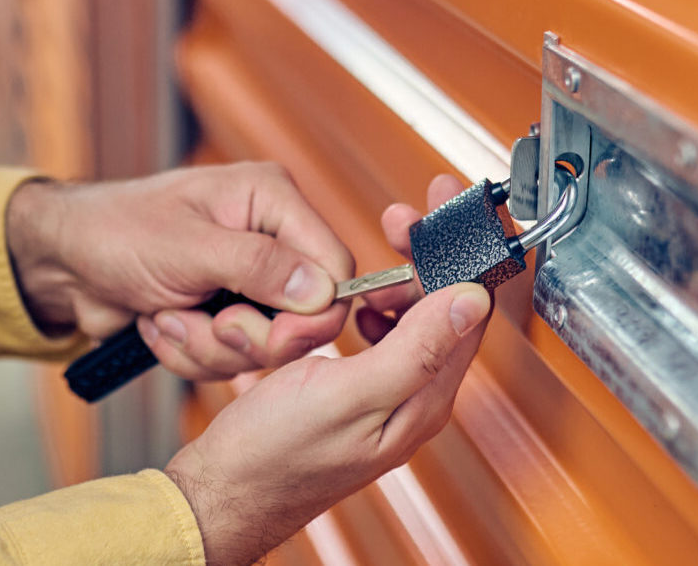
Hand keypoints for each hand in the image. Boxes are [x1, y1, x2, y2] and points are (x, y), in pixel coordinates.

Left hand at [5, 163, 353, 378]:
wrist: (61, 263)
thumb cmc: (114, 232)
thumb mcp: (186, 247)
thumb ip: (256, 267)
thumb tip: (321, 291)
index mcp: (271, 201)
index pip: (334, 266)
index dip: (312, 313)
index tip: (271, 335)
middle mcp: (267, 241)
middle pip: (304, 319)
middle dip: (245, 336)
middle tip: (208, 322)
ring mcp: (244, 284)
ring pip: (263, 348)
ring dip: (207, 346)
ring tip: (164, 316)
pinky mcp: (220, 317)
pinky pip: (228, 360)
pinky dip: (189, 353)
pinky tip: (156, 325)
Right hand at [163, 175, 491, 565]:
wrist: (225, 491)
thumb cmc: (273, 454)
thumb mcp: (346, 393)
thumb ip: (414, 349)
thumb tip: (471, 300)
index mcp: (424, 397)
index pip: (470, 309)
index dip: (462, 249)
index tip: (445, 206)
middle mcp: (415, 398)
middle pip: (447, 308)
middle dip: (429, 254)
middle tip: (399, 217)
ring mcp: (388, 397)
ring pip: (415, 319)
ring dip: (400, 278)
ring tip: (372, 258)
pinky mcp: (359, 395)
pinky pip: (385, 338)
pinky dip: (374, 306)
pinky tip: (350, 301)